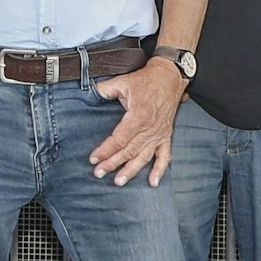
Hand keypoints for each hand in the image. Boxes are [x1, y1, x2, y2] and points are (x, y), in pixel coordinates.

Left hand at [91, 61, 187, 185]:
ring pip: (143, 157)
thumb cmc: (146, 80)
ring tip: (119, 181)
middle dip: (113, 163)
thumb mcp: (123, 81)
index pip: (119, 139)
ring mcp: (159, 134)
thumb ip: (106, 89)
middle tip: (99, 173)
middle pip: (129, 151)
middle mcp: (150, 128)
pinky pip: (165, 156)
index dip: (105, 150)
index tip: (94, 158)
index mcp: (139, 116)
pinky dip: (160, 170)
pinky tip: (153, 182)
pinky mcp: (166, 136)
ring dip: (131, 171)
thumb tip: (91, 94)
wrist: (169, 78)